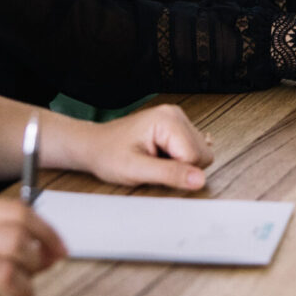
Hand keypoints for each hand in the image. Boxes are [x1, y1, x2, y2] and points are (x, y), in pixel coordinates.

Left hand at [80, 102, 213, 190]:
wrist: (93, 146)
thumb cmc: (108, 154)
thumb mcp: (135, 170)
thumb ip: (169, 174)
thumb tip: (199, 180)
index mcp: (168, 119)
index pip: (196, 156)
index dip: (178, 173)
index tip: (155, 171)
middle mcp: (176, 115)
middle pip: (202, 154)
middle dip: (180, 168)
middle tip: (153, 166)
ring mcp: (177, 119)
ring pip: (200, 153)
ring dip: (180, 164)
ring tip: (155, 161)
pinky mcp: (177, 127)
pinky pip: (193, 150)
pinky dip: (179, 159)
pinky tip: (161, 157)